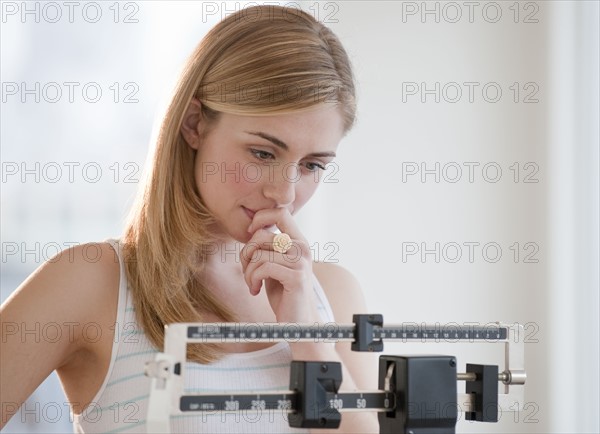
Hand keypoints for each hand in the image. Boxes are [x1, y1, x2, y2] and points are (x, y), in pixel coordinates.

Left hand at [240, 208, 318, 322]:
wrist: (297, 322)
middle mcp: (302, 248)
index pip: (280, 212)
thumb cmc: (283, 293)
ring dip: (248, 272)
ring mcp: (301, 262)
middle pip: (261, 235)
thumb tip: (252, 229)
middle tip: (247, 271)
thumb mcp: (274, 264)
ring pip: (259, 253)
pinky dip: (253, 280)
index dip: (260, 219)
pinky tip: (256, 290)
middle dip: (246, 254)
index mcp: (298, 241)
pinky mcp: (296, 277)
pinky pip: (263, 268)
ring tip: (252, 284)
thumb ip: (268, 247)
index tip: (250, 236)